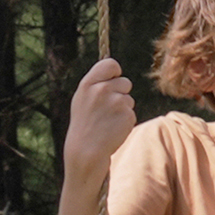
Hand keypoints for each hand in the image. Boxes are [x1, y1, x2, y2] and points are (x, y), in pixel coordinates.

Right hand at [62, 56, 135, 177]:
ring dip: (122, 108)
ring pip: (129, 98)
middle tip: (105, 109)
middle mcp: (102, 90)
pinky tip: (113, 127)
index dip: (115, 72)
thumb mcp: (83, 98)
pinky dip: (125, 119)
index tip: (112, 80)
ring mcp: (116, 102)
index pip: (111, 64)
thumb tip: (113, 66)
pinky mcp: (128, 115)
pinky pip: (131, 112)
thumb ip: (97, 82)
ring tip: (107, 120)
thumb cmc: (84, 122)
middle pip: (125, 82)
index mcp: (89, 84)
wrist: (86, 150)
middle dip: (120, 93)